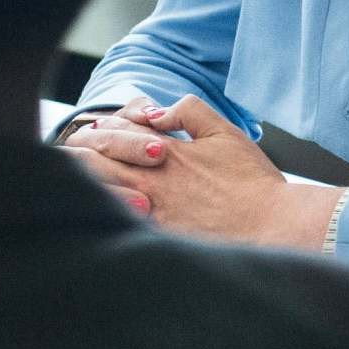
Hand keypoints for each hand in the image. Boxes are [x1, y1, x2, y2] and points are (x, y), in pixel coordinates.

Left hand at [64, 94, 339, 248]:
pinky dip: (98, 211)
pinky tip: (94, 210)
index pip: (115, 130)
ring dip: (83, 179)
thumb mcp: (225, 133)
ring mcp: (148, 211)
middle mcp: (150, 180)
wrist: (273, 228)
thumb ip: (189, 111)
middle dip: (79, 151)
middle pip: (93, 159)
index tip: (102, 131)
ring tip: (77, 177)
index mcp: (164, 151)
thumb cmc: (253, 183)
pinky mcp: (153, 237)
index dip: (104, 128)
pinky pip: (111, 222)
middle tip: (76, 151)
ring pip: (95, 190)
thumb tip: (156, 111)